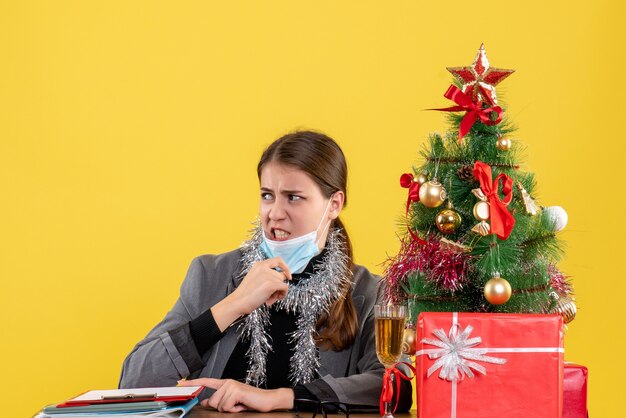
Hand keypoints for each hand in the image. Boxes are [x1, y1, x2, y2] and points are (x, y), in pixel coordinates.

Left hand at [179, 378, 293, 411]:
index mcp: (225, 383)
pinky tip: (242, 405)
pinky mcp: (236, 390)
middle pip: (212, 401)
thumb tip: (206, 402)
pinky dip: (235, 409)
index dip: (193, 383)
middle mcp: (227, 382)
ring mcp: (231, 385)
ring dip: (230, 409)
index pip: (206, 382)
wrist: (267, 400)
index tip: (181, 383)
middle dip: (222, 407)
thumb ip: (219, 400)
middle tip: (235, 405)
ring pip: (219, 405)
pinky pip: (226, 406)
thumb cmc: (251, 401)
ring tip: (239, 404)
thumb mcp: (232, 401)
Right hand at [211, 257, 291, 330]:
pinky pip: (284, 288)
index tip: (288, 275)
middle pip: (281, 275)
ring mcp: (268, 275)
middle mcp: (264, 267)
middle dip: (278, 286)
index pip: (278, 260)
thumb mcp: (255, 278)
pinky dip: (282, 295)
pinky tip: (272, 300)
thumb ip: (266, 276)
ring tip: (268, 299)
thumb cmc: (246, 294)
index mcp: (259, 265)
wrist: (238, 301)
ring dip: (278, 292)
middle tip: (271, 295)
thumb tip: (282, 279)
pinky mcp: (271, 284)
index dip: (285, 267)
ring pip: (283, 283)